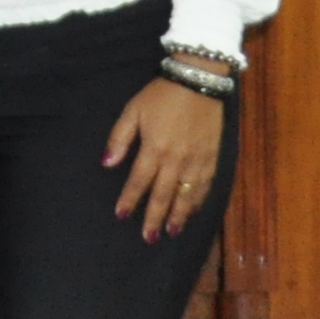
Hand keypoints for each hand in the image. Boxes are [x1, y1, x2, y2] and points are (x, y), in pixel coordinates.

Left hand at [106, 73, 229, 239]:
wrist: (198, 81)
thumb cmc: (161, 95)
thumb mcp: (132, 111)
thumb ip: (119, 138)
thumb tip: (106, 164)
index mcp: (154, 148)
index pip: (139, 181)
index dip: (130, 200)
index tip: (122, 216)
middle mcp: (176, 159)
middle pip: (163, 194)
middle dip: (154, 217)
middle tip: (148, 237)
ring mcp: (197, 160)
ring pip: (187, 194)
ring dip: (179, 215)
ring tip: (171, 232)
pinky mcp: (213, 157)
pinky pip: (206, 184)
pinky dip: (199, 200)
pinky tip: (193, 211)